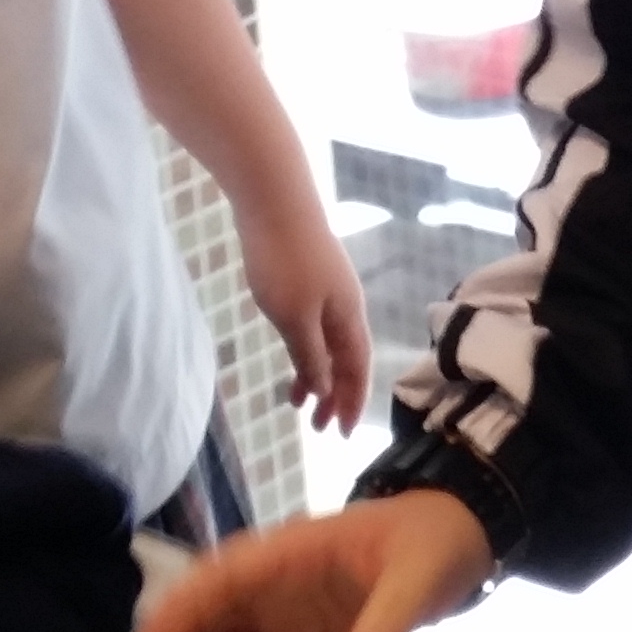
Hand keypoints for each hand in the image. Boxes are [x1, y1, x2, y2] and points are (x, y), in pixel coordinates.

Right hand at [124, 490, 493, 631]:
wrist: (459, 536)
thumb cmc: (433, 545)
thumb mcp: (417, 580)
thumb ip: (386, 624)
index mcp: (284, 551)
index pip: (209, 583)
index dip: (170, 625)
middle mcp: (266, 576)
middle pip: (193, 608)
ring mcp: (273, 602)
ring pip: (203, 630)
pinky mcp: (286, 626)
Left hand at [240, 191, 372, 430]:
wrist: (273, 197)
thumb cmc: (284, 260)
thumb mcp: (294, 319)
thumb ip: (311, 356)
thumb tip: (328, 390)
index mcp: (349, 317)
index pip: (358, 370)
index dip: (352, 402)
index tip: (342, 434)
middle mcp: (345, 304)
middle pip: (346, 358)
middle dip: (335, 394)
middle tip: (319, 427)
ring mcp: (327, 287)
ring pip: (327, 341)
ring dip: (316, 372)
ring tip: (296, 400)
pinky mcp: (307, 274)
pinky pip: (313, 323)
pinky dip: (304, 346)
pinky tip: (290, 351)